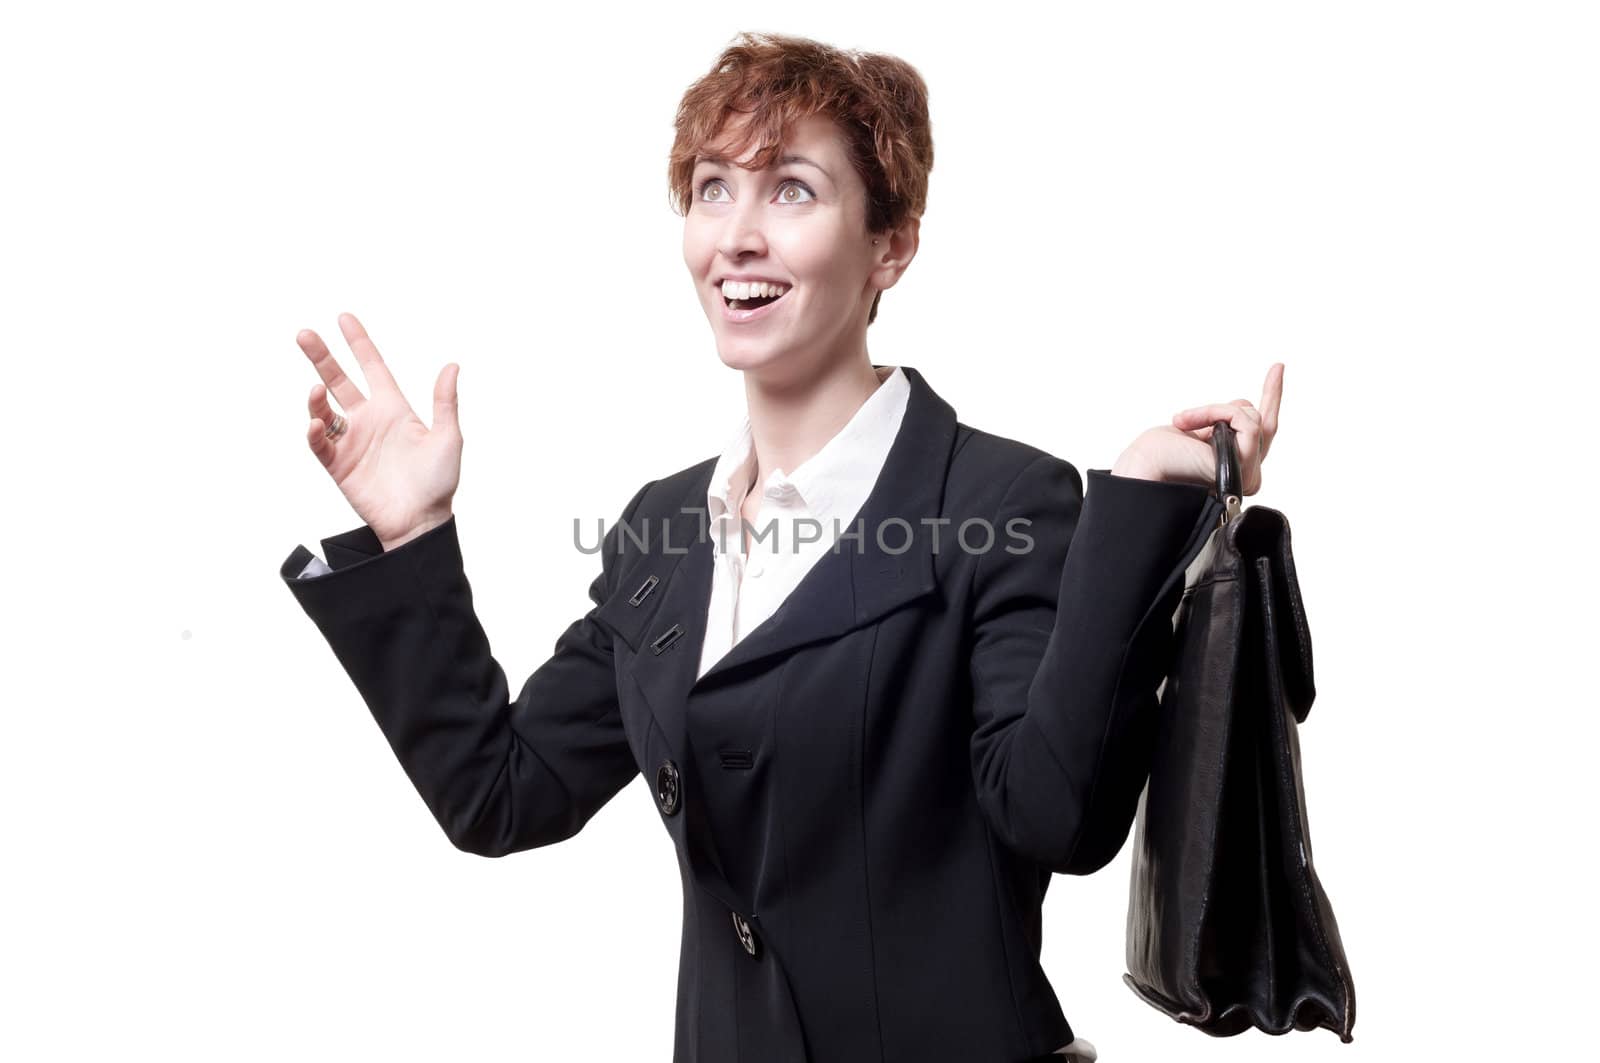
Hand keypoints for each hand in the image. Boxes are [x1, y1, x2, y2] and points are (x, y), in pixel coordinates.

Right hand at [296, 312, 462, 549]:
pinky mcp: (339, 465)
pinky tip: (316, 423)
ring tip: (317, 389)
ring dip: (316, 397)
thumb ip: (445, 402)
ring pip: (324, 410)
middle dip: (322, 357)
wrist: (421, 522)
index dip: (359, 342)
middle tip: (305, 334)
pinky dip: (314, 432)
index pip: (372, 367)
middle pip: (339, 380)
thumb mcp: (448, 438)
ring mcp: (351, 441)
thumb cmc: (438, 483)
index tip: (344, 318)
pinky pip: (320, 444)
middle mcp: (369, 420)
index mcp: (394, 408)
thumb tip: (451, 366)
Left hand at [1110, 363, 1282, 494]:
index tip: (1278, 370)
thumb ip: (1224, 426)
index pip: (1258, 433)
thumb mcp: (1199, 430)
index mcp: (1233, 468)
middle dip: (1272, 393)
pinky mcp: (1243, 466)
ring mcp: (1247, 473)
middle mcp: (1246, 475)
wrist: (1142, 468)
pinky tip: (1189, 421)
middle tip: (1278, 367)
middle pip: (1266, 424)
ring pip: (1251, 417)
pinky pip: (1245, 421)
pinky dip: (1217, 412)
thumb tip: (1240, 412)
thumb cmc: (1159, 453)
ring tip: (1182, 420)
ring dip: (1213, 409)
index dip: (1271, 401)